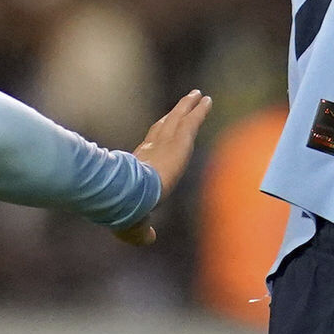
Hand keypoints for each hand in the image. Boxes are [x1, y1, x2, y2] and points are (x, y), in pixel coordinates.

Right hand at [116, 89, 213, 245]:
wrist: (129, 196)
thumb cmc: (126, 211)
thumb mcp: (135, 226)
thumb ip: (143, 232)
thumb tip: (150, 239)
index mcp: (138, 166)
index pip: (150, 146)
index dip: (156, 136)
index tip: (162, 126)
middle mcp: (151, 149)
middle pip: (165, 126)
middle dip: (174, 114)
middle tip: (183, 103)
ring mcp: (165, 142)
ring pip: (178, 118)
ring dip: (188, 106)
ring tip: (197, 94)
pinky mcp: (179, 141)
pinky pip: (192, 121)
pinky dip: (200, 110)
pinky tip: (207, 100)